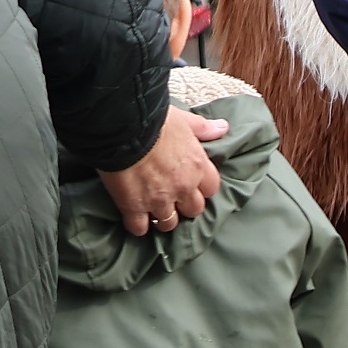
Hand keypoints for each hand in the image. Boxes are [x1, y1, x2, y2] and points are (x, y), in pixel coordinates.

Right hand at [98, 107, 228, 234]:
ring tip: (152, 210)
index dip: (201, 189)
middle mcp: (182, 187)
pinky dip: (136, 225)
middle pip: (193, 211)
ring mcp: (159, 200)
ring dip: (161, 218)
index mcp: (197, 166)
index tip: (192, 184)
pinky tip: (132, 217)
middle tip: (172, 198)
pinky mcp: (134, 207)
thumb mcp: (184, 120)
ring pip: (168, 224)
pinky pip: (139, 228)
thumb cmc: (154, 120)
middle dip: (183, 206)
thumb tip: (222, 128)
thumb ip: (203, 128)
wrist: (125, 126)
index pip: (211, 189)